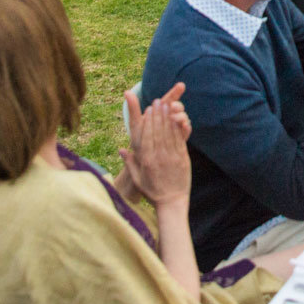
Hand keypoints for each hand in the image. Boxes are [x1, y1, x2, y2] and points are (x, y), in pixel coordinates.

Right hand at [118, 93, 191, 207]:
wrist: (171, 202)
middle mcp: (158, 156)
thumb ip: (130, 163)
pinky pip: (179, 140)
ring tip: (167, 104)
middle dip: (157, 115)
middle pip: (157, 131)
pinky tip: (177, 118)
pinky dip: (178, 128)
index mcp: (146, 160)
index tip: (148, 109)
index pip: (146, 136)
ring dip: (167, 117)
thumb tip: (121, 149)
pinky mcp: (182, 158)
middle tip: (157, 101)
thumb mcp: (138, 178)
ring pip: (168, 133)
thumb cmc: (152, 191)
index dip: (147, 121)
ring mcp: (171, 157)